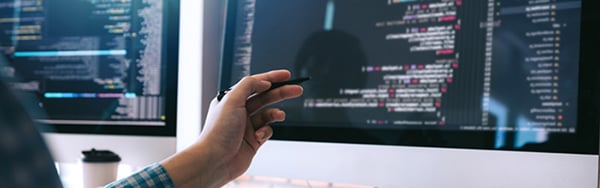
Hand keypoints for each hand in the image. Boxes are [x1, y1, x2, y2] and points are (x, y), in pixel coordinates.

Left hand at [161, 70, 302, 187]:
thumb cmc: (218, 132)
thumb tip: (264, 81)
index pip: (255, 84)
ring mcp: (246, 126)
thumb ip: (249, 85)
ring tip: (280, 115)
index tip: (286, 75)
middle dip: (281, 93)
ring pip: (268, 115)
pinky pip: (267, 131)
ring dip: (275, 113)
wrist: (215, 160)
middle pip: (265, 97)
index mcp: (232, 99)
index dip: (271, 78)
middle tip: (296, 90)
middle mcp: (239, 111)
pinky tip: (260, 136)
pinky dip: (266, 131)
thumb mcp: (232, 99)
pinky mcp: (253, 141)